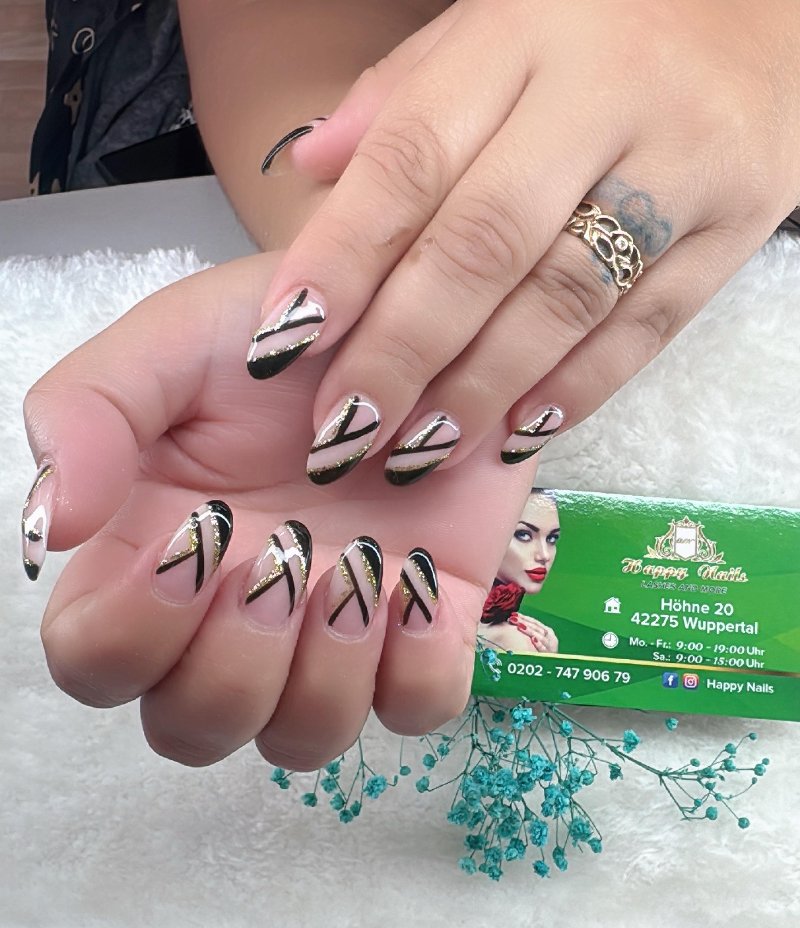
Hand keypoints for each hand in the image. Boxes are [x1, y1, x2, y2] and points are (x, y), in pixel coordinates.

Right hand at [21, 253, 538, 769]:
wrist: (408, 323)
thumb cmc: (279, 342)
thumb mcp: (172, 344)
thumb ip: (88, 414)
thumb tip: (47, 530)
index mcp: (151, 562)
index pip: (96, 665)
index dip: (136, 631)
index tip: (198, 538)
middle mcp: (231, 622)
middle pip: (194, 730)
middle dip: (237, 661)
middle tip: (285, 552)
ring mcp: (327, 638)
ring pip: (302, 740)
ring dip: (327, 672)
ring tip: (361, 566)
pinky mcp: (419, 635)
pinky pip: (414, 711)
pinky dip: (420, 668)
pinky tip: (417, 581)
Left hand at [251, 0, 799, 483]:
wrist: (770, 10)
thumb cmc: (604, 27)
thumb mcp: (495, 23)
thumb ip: (404, 96)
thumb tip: (311, 168)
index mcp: (524, 32)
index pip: (412, 155)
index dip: (342, 256)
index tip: (284, 340)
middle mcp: (607, 93)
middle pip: (484, 244)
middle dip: (401, 351)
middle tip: (343, 430)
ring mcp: (685, 161)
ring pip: (564, 298)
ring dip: (481, 389)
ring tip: (417, 451)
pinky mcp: (741, 222)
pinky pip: (651, 325)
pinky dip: (579, 388)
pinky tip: (517, 432)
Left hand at [509, 613, 557, 654]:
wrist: (553, 666)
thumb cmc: (543, 652)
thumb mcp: (539, 640)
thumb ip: (531, 632)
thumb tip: (515, 622)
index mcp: (548, 631)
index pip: (535, 622)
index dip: (524, 617)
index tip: (514, 614)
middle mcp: (550, 637)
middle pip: (536, 627)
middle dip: (524, 622)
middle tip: (513, 619)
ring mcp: (551, 646)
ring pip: (540, 636)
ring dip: (530, 631)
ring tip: (520, 626)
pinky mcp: (550, 655)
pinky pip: (544, 649)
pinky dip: (539, 644)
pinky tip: (533, 639)